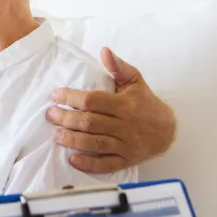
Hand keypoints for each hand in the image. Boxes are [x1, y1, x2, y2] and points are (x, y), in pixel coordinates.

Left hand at [47, 48, 175, 173]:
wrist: (166, 130)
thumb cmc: (145, 103)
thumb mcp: (135, 81)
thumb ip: (118, 67)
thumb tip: (104, 51)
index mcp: (125, 104)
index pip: (93, 100)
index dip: (72, 97)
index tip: (56, 95)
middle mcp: (125, 125)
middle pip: (90, 122)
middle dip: (67, 118)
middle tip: (50, 115)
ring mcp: (126, 144)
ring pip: (95, 143)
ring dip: (73, 140)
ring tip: (56, 135)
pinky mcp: (126, 160)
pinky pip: (106, 164)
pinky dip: (89, 164)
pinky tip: (73, 160)